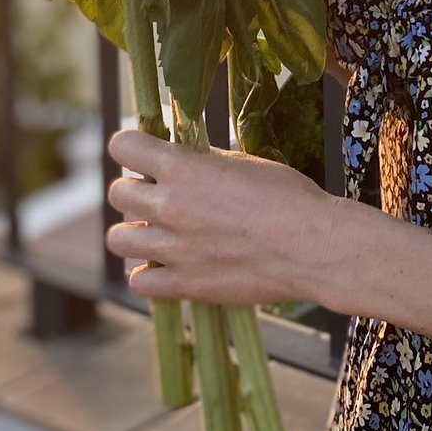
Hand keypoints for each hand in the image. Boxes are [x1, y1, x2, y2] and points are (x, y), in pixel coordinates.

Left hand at [105, 127, 340, 306]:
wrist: (314, 247)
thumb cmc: (288, 197)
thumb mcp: (243, 162)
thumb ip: (202, 161)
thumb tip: (180, 158)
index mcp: (183, 167)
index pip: (122, 146)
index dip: (132, 148)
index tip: (143, 154)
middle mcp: (169, 206)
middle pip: (117, 193)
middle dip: (136, 191)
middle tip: (159, 196)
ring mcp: (174, 249)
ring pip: (118, 239)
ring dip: (135, 232)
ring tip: (159, 233)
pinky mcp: (185, 285)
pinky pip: (138, 282)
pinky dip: (149, 274)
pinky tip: (169, 265)